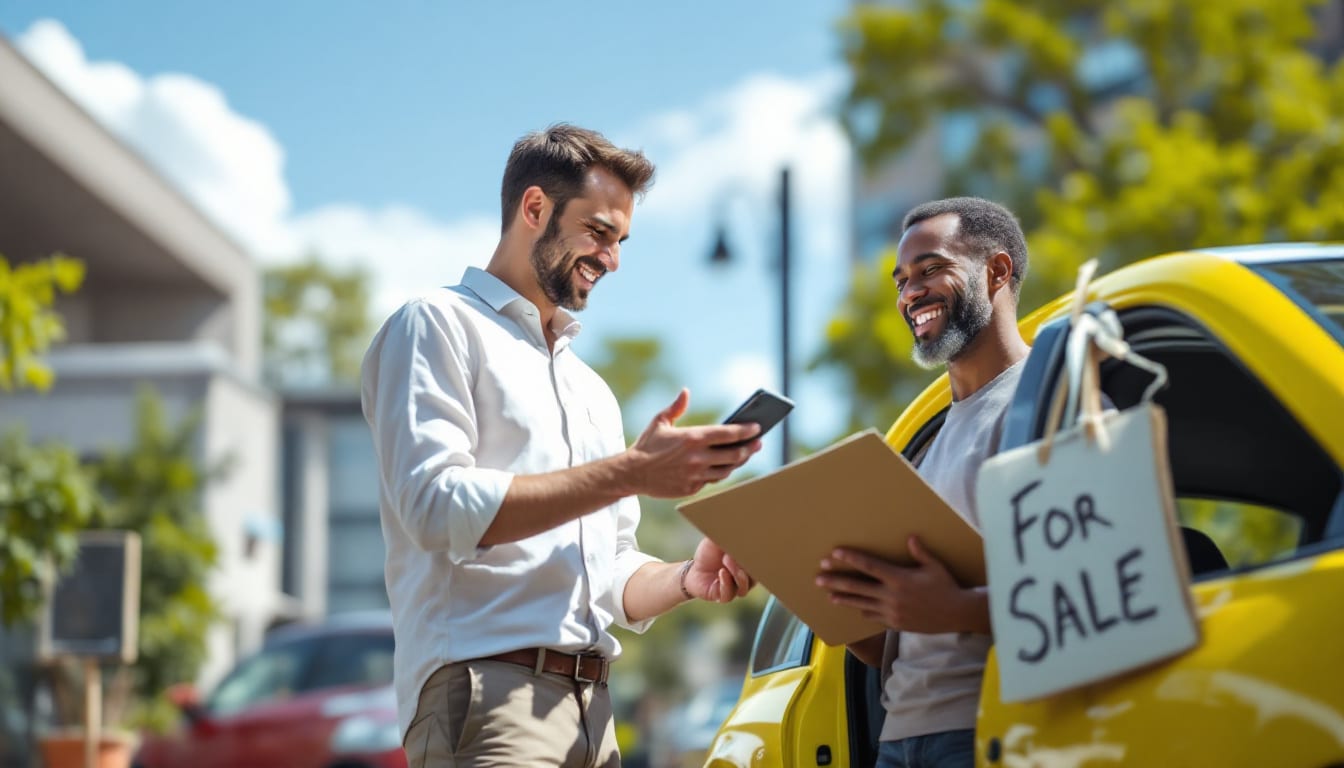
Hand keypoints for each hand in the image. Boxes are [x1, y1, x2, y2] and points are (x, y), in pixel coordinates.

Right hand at [624, 389, 760, 497]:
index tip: (757, 428)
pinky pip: (712, 481)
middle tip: (758, 443)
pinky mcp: (691, 488)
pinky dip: (719, 473)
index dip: (746, 431)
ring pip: (727, 470)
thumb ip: (676, 407)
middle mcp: (697, 457)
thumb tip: (685, 391)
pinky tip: (723, 466)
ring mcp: (695, 475)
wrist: (631, 473)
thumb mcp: (659, 422)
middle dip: (750, 448)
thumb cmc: (646, 445)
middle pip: (734, 455)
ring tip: (743, 455)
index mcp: (693, 437)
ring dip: (738, 462)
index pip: (728, 434)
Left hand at [684, 538, 753, 602]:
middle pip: (755, 576)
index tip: (753, 545)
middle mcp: (746, 579)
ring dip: (737, 573)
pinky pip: (729, 594)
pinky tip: (722, 573)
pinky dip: (726, 583)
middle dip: (748, 564)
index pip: (760, 564)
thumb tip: (740, 523)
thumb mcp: (718, 540)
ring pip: (744, 587)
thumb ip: (729, 534)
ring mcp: (735, 589)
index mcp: (749, 565)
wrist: (694, 570)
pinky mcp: (723, 596)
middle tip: (740, 553)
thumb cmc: (710, 554)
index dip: (758, 557)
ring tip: (726, 560)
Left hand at [815, 537, 984, 633]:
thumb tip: (910, 537)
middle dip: (836, 581)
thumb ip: (920, 552)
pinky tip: (854, 608)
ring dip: (844, 599)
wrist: (958, 615)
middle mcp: (892, 596)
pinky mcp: (895, 623)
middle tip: (818, 578)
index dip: (851, 559)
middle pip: (858, 587)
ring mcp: (892, 612)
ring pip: (861, 604)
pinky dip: (863, 611)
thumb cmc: (947, 586)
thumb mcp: (935, 566)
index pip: (869, 566)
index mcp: (899, 579)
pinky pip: (874, 617)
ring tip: (829, 595)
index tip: (834, 554)